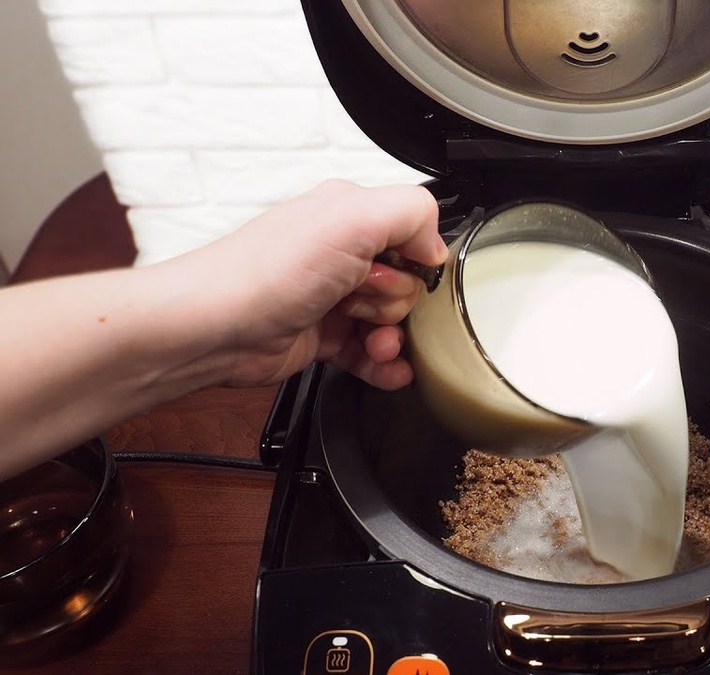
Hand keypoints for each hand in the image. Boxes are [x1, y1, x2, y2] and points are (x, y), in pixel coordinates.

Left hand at [190, 180, 444, 389]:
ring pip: (393, 322)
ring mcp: (332, 296)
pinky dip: (385, 366)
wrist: (215, 329)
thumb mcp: (353, 218)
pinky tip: (390, 371)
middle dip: (399, 302)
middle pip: (408, 283)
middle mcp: (341, 253)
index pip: (415, 234)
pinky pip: (372, 354)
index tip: (404, 273)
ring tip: (375, 342)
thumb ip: (412, 214)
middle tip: (362, 300)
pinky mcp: (323, 336)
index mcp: (350, 215)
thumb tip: (435, 248)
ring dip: (394, 338)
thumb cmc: (268, 271)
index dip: (418, 261)